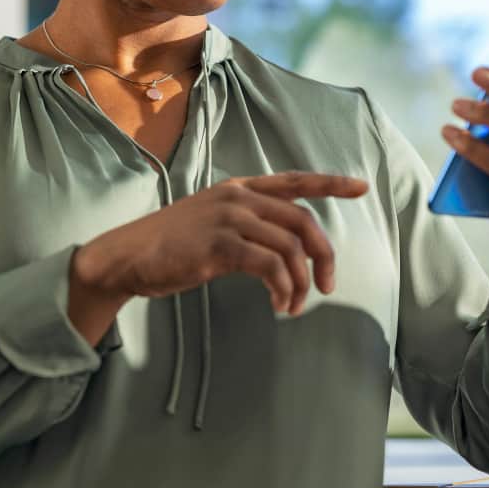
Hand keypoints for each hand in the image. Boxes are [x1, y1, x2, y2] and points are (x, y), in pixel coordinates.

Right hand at [75, 172, 368, 314]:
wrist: (127, 257)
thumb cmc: (170, 247)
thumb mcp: (212, 224)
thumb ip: (246, 225)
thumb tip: (282, 249)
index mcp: (239, 189)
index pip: (294, 181)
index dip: (330, 184)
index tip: (361, 186)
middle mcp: (238, 198)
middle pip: (303, 220)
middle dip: (324, 255)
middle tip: (327, 286)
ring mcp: (229, 219)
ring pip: (290, 246)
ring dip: (301, 282)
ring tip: (295, 306)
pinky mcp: (220, 245)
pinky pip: (270, 266)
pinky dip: (283, 289)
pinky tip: (280, 306)